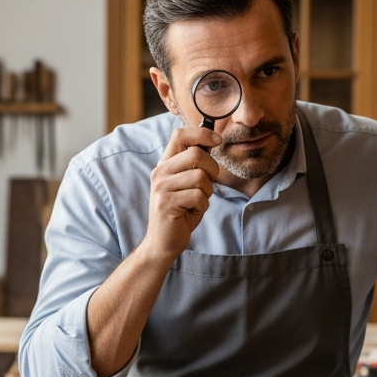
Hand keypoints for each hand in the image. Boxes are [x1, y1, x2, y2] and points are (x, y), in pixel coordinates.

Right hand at [142, 125, 221, 261]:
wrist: (162, 242)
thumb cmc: (180, 213)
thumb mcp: (186, 184)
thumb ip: (194, 165)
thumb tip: (212, 141)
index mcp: (164, 164)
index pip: (180, 134)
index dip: (201, 133)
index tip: (216, 140)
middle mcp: (160, 172)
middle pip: (196, 154)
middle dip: (212, 169)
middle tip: (208, 185)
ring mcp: (161, 187)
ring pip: (200, 177)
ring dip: (207, 192)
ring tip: (196, 202)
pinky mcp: (166, 203)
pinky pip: (198, 196)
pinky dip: (202, 206)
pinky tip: (191, 212)